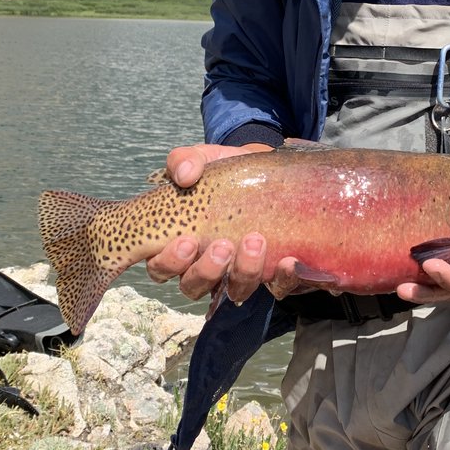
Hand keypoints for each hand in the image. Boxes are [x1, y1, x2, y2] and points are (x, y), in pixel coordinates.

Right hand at [145, 142, 275, 307]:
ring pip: (235, 290)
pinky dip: (284, 279)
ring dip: (244, 272)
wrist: (266, 170)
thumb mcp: (202, 159)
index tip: (186, 241)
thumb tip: (184, 175)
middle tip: (222, 246)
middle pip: (194, 285)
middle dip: (206, 270)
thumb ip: (185, 161)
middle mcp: (205, 267)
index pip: (160, 268)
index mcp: (178, 245)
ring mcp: (239, 273)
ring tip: (254, 241)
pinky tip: (289, 262)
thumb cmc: (223, 173)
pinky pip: (278, 288)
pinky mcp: (273, 273)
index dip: (168, 262)